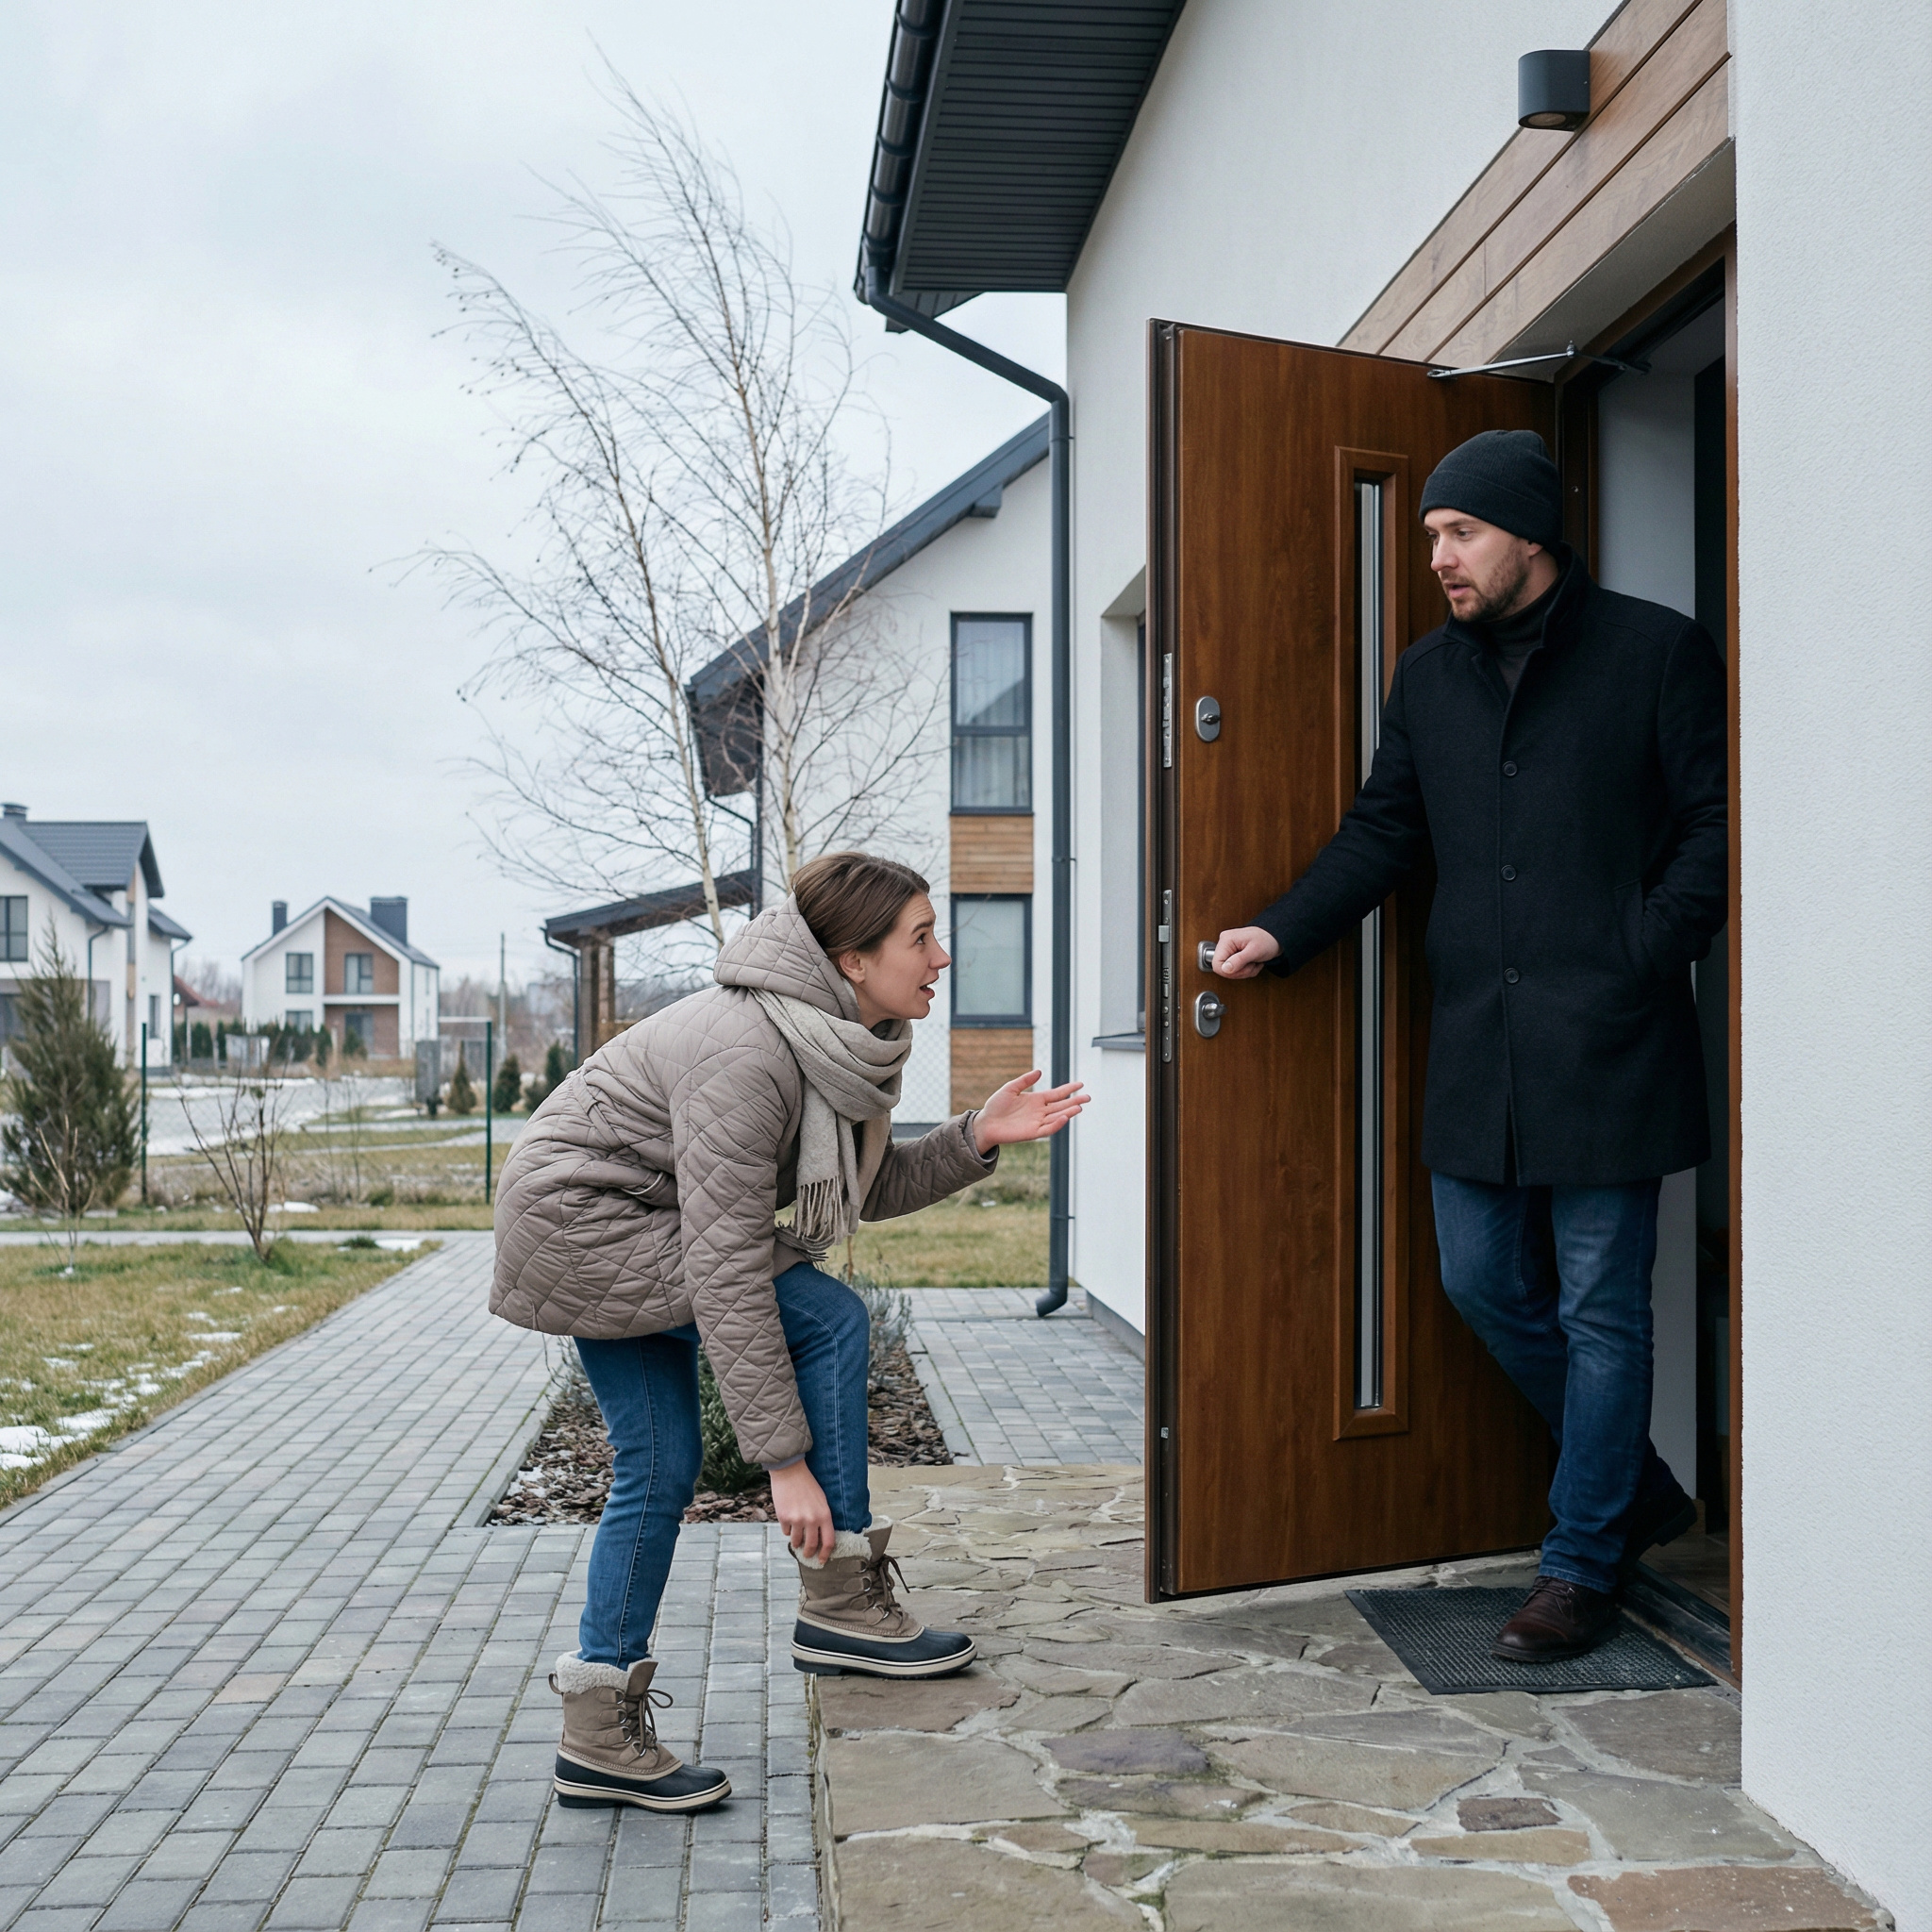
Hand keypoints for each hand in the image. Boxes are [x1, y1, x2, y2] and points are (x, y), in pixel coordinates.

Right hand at [769, 1461, 833, 1562]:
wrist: (790, 1471)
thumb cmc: (808, 1484)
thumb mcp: (822, 1500)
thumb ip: (822, 1518)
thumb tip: (820, 1537)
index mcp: (825, 1514)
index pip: (829, 1541)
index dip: (825, 1554)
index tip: (822, 1560)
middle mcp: (812, 1519)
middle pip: (812, 1545)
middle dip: (809, 1553)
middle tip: (807, 1554)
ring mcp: (797, 1519)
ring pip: (796, 1541)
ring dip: (796, 1542)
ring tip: (796, 1538)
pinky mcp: (784, 1518)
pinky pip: (786, 1532)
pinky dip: (787, 1530)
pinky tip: (788, 1519)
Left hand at [972, 1070, 1088, 1153]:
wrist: (986, 1123)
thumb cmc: (996, 1106)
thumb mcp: (1010, 1088)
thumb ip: (1025, 1080)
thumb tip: (1040, 1071)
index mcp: (1036, 1100)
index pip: (1057, 1094)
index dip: (1068, 1089)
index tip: (1080, 1084)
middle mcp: (1040, 1111)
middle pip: (1061, 1105)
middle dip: (1075, 1101)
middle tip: (1088, 1097)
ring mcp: (1037, 1122)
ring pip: (1057, 1117)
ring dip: (1068, 1112)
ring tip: (1079, 1107)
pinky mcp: (1032, 1132)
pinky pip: (1047, 1128)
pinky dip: (1056, 1124)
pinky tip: (1064, 1117)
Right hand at [1212, 926, 1280, 979]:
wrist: (1275, 938)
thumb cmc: (1267, 941)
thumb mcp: (1254, 951)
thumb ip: (1239, 960)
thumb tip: (1225, 969)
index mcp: (1226, 940)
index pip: (1216, 964)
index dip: (1229, 972)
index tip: (1242, 968)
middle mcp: (1224, 943)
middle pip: (1223, 969)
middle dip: (1240, 971)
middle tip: (1252, 965)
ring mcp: (1228, 949)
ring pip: (1230, 971)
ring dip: (1245, 971)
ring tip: (1254, 963)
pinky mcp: (1233, 954)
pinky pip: (1235, 969)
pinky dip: (1246, 970)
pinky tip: (1253, 963)